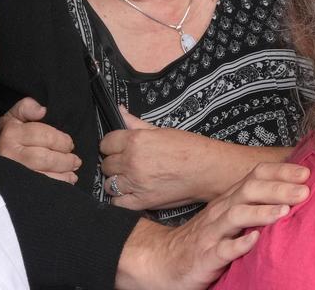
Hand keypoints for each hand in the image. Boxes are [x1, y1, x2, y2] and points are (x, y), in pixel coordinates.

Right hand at [0, 97, 80, 183]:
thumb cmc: (10, 134)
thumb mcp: (15, 115)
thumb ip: (28, 107)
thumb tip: (42, 110)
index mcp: (11, 134)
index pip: (42, 136)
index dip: (61, 141)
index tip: (70, 144)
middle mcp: (9, 154)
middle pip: (44, 158)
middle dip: (65, 160)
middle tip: (76, 161)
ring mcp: (12, 173)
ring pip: (43, 176)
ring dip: (63, 175)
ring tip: (73, 173)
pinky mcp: (16, 187)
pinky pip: (40, 188)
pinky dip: (56, 186)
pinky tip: (65, 182)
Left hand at [101, 107, 216, 209]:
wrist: (208, 170)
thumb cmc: (189, 149)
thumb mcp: (160, 130)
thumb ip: (135, 123)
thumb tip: (120, 111)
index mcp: (136, 140)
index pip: (106, 143)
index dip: (111, 145)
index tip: (117, 148)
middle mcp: (132, 162)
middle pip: (106, 164)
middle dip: (114, 163)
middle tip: (127, 163)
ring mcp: (136, 183)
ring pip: (108, 184)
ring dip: (117, 181)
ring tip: (130, 178)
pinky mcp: (142, 202)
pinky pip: (118, 203)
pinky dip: (121, 199)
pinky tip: (131, 192)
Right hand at [115, 161, 309, 289]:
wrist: (163, 260)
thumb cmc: (204, 239)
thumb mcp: (229, 218)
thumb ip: (253, 206)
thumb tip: (290, 195)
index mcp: (229, 200)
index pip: (255, 176)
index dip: (280, 171)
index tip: (306, 172)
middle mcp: (221, 212)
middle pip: (249, 191)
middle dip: (278, 188)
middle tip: (304, 190)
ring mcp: (212, 233)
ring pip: (237, 216)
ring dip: (261, 212)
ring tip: (284, 212)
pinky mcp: (205, 257)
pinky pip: (222, 249)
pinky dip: (239, 245)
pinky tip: (254, 241)